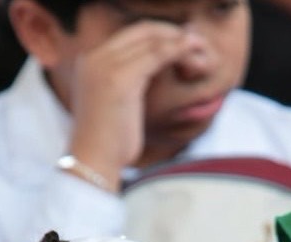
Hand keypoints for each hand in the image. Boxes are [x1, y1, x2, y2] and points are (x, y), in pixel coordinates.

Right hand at [66, 21, 194, 187]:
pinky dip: (176, 52)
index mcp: (91, 61)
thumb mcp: (114, 105)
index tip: (182, 41)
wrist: (93, 162)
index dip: (159, 34)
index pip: (130, 35)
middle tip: (196, 41)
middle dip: (172, 33)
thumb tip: (148, 77)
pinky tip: (192, 57)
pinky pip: (155, 56)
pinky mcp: (120, 78)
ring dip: (178, 41)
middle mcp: (95, 57)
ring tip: (200, 47)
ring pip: (150, 40)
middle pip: (141, 31)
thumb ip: (127, 85)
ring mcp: (106, 65)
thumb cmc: (108, 143)